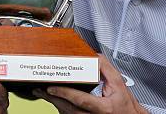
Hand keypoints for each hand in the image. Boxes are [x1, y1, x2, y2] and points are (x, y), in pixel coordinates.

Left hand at [32, 55, 146, 113]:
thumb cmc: (124, 105)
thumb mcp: (119, 84)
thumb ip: (106, 69)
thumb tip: (94, 56)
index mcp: (103, 107)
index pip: (80, 100)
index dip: (65, 93)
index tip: (52, 87)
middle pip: (68, 109)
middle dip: (53, 98)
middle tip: (41, 89)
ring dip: (54, 103)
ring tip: (43, 93)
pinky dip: (61, 108)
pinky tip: (55, 100)